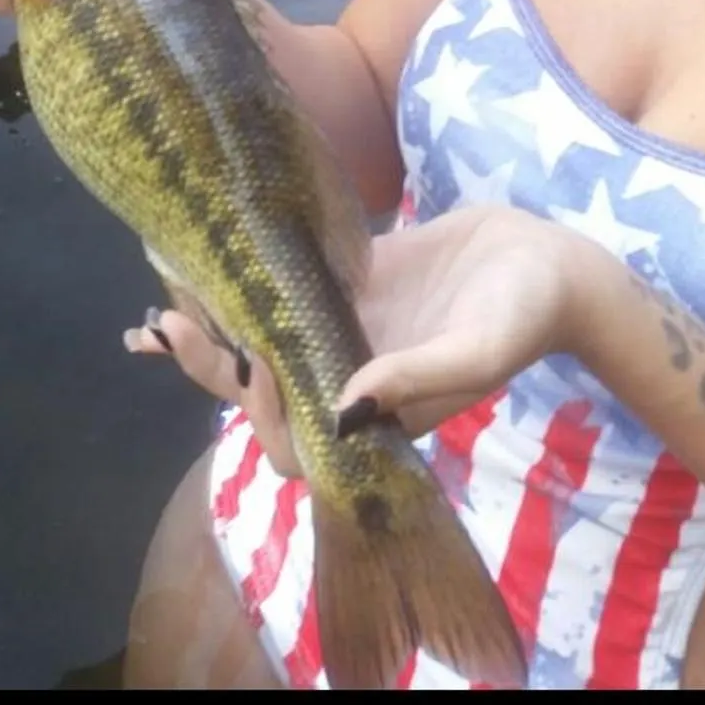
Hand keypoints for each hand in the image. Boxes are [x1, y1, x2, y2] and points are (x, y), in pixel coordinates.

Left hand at [125, 203, 581, 461]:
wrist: (546, 261)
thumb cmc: (523, 316)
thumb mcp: (477, 352)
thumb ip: (415, 381)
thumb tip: (340, 414)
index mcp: (376, 417)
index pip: (298, 444)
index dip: (265, 413)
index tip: (257, 358)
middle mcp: (347, 380)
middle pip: (263, 395)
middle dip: (210, 368)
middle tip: (167, 325)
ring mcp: (341, 332)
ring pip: (261, 343)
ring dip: (211, 333)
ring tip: (158, 309)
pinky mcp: (344, 285)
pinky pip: (280, 292)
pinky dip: (237, 288)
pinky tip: (192, 266)